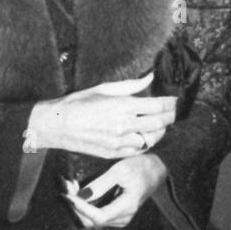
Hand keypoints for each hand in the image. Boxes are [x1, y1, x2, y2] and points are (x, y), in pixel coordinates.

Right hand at [26, 74, 177, 158]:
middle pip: (160, 123)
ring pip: (152, 138)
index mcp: (124, 106)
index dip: (170, 103)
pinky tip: (144, 135)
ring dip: (159, 131)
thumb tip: (151, 77)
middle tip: (172, 112)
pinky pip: (139, 150)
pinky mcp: (114, 153)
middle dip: (170, 116)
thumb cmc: (78, 103)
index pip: (158, 106)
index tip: (173, 100)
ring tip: (159, 124)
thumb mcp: (104, 88)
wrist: (57, 125)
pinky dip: (145, 143)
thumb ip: (131, 85)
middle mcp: (125, 125)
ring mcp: (120, 141)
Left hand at [61, 155, 165, 229]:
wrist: (156, 170)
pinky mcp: (115, 215)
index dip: (80, 208)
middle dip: (75, 206)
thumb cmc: (140, 167)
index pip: (98, 217)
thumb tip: (81, 195)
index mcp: (127, 207)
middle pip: (91, 222)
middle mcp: (123, 218)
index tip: (67, 195)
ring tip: (70, 186)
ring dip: (77, 206)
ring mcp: (120, 219)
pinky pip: (95, 216)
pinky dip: (83, 205)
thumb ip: (101, 184)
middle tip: (66, 186)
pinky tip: (78, 190)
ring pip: (91, 220)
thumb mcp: (120, 170)